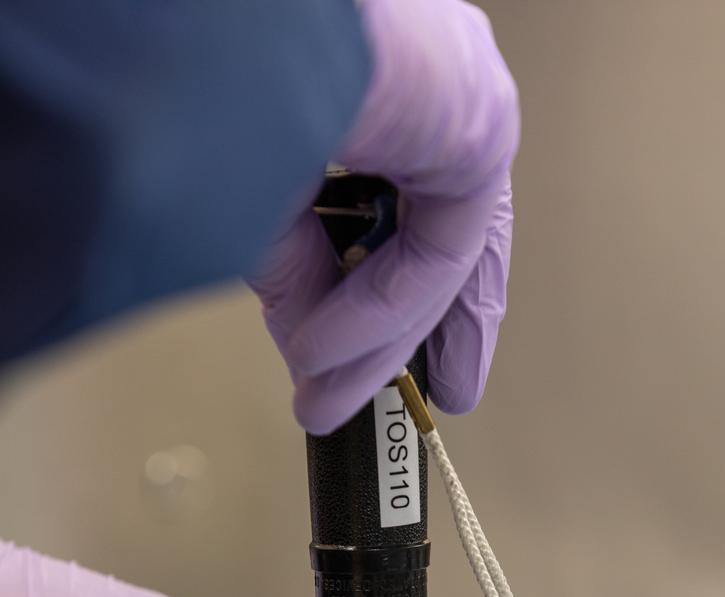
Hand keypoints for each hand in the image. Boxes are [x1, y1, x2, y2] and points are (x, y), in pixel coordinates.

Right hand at [250, 0, 518, 432]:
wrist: (216, 18)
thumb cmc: (213, 69)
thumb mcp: (251, 197)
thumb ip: (288, 268)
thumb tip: (307, 343)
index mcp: (370, 72)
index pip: (399, 197)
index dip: (386, 286)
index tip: (367, 349)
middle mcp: (422, 72)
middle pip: (439, 230)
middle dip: (416, 330)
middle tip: (401, 394)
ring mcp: (458, 87)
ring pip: (440, 247)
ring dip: (387, 339)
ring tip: (335, 399)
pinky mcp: (479, 118)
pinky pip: (441, 245)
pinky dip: (384, 309)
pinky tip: (328, 352)